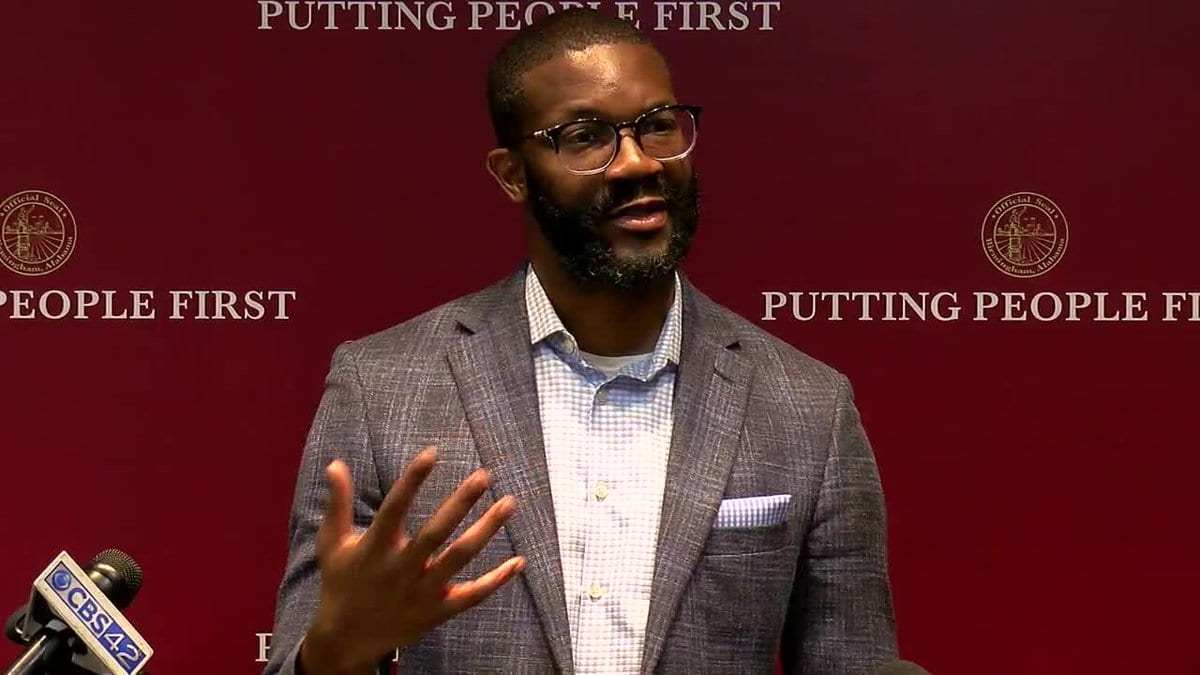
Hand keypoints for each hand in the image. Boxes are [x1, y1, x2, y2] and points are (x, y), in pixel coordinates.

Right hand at [299, 447, 523, 674]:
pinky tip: (519, 561)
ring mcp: (422, 591)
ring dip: (486, 530)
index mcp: (375, 548)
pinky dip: (496, 580)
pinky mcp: (438, 610)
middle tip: (485, 475)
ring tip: (509, 503)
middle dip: (461, 502)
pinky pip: (472, 595)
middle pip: (436, 532)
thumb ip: (337, 503)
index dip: (412, 480)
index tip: (432, 453)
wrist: (346, 640)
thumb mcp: (333, 544)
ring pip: (459, 558)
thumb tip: (336, 463)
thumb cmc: (341, 583)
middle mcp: (400, 569)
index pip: (394, 508)